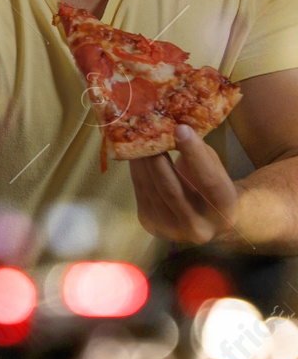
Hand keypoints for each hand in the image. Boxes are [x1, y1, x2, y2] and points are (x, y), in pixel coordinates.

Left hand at [130, 125, 239, 243]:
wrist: (207, 220)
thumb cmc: (212, 187)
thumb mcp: (214, 170)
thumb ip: (199, 154)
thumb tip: (174, 128)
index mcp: (224, 212)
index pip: (210, 182)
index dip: (195, 155)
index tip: (181, 129)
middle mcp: (199, 228)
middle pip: (173, 190)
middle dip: (158, 159)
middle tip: (147, 133)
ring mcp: (172, 230)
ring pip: (152, 191)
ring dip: (142, 163)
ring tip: (136, 140)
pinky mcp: (151, 225)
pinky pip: (141, 193)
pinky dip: (136, 172)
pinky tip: (135, 155)